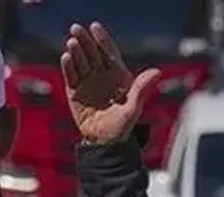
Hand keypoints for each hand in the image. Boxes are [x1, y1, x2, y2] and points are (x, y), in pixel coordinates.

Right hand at [60, 22, 160, 144]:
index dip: (102, 39)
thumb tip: (157, 71)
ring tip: (72, 42)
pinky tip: (66, 57)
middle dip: (85, 41)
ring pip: (81, 62)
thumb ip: (141, 88)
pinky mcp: (75, 91)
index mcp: (118, 75)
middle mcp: (102, 75)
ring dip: (76, 52)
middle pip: (92, 53)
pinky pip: (71, 76)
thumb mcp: (133, 108)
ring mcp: (88, 82)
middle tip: (77, 29)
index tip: (95, 27)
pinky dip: (68, 66)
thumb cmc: (122, 126)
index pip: (109, 52)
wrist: (105, 142)